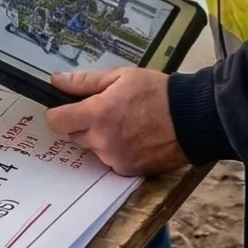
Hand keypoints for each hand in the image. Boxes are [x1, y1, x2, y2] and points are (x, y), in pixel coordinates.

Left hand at [46, 66, 184, 176]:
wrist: (191, 118)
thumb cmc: (156, 92)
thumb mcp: (120, 76)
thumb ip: (84, 82)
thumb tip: (56, 81)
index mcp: (97, 115)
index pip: (57, 122)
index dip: (57, 113)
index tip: (64, 108)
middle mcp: (102, 141)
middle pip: (74, 135)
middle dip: (82, 123)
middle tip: (103, 110)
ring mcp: (116, 159)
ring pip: (93, 149)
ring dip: (99, 138)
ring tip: (123, 122)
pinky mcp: (129, 171)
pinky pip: (110, 160)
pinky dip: (115, 150)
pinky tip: (133, 137)